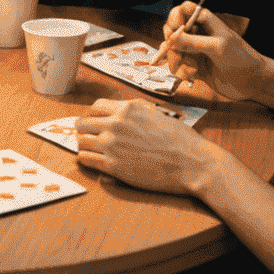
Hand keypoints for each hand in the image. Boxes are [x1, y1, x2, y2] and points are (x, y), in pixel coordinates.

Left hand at [73, 98, 214, 195]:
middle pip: (82, 123)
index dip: (94, 115)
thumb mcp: (157, 113)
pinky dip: (86, 159)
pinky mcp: (113, 166)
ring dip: (83, 145)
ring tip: (90, 149)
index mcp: (127, 109)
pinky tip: (92, 160)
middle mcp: (116, 124)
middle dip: (85, 129)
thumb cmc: (181, 140)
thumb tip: (122, 108)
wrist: (193, 164)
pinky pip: (86, 160)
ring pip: (80, 141)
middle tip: (89, 136)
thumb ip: (136, 109)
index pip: (95, 106)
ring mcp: (112, 145)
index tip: (95, 122)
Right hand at [160, 4, 265, 101]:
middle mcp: (198, 34)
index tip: (174, 29)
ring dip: (175, 59)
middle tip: (173, 50)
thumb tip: (171, 38)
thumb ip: (192, 42)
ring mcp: (196, 50)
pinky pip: (179, 66)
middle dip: (171, 41)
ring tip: (185, 68)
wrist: (253, 82)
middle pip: (173, 30)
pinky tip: (190, 76)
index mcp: (205, 22)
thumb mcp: (216, 47)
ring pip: (174, 50)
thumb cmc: (240, 58)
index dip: (175, 16)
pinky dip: (181, 71)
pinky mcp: (194, 67)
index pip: (184, 10)